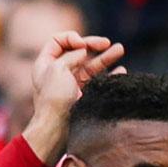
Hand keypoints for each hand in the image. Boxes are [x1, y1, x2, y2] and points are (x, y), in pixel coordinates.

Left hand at [22, 31, 125, 161]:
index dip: (71, 38)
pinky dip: (110, 75)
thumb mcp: (58, 68)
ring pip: (91, 65)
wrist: (58, 128)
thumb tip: (83, 52)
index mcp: (47, 63)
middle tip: (106, 43)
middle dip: (93, 44)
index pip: (58, 41)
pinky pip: (99, 81)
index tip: (80, 45)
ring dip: (106, 56)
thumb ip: (72, 54)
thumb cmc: (54, 98)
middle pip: (78, 51)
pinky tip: (120, 71)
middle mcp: (59, 71)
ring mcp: (72, 83)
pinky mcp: (84, 95)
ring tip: (120, 49)